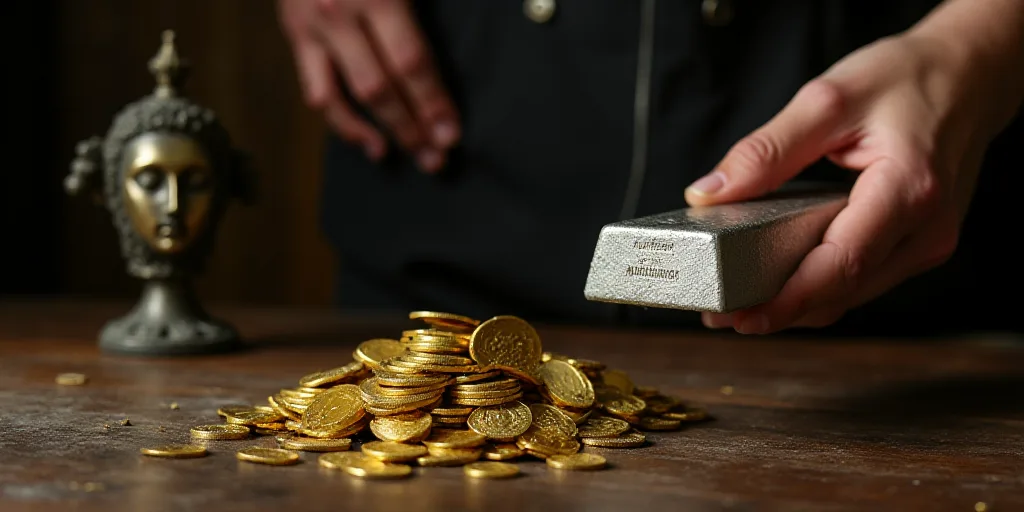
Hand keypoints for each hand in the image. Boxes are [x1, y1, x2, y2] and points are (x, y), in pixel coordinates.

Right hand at [277, 0, 459, 171]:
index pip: (412, 62)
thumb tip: (483, 24)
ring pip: (347, 97)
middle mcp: (341, 13)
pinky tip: (369, 141)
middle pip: (382, 87)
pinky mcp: (294, 35)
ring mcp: (313, 28)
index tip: (452, 133)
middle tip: (438, 159)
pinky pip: (316, 91)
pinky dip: (342, 122)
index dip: (434, 102)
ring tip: (410, 156)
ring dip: (380, 133)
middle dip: (413, 127)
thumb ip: (422, 1)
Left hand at [684, 32, 1016, 333]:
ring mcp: (926, 242)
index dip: (788, 299)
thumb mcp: (828, 99)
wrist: (971, 73)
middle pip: (844, 290)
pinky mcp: (917, 244)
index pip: (842, 264)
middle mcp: (926, 229)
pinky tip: (779, 280)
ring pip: (853, 293)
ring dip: (797, 305)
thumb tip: (709, 192)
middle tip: (720, 314)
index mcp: (909, 190)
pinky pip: (862, 278)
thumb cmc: (909, 78)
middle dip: (780, 310)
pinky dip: (819, 285)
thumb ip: (767, 150)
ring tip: (737, 302)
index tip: (741, 315)